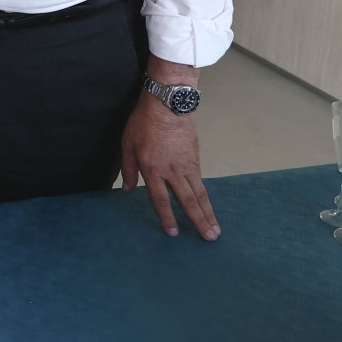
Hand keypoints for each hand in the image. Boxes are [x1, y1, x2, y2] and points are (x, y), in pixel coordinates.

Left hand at [120, 70, 219, 239]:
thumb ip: (127, 169)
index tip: (174, 233)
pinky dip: (206, 197)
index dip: (167, 218)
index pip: (161, 200)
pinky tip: (208, 206)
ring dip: (208, 213)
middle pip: (187, 202)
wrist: (168, 104)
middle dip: (198, 222)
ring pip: (199, 194)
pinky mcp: (195, 159)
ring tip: (215, 229)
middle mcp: (172, 171)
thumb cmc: (143, 123)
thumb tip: (126, 190)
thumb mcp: (127, 145)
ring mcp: (187, 166)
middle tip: (209, 238)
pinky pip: (200, 182)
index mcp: (152, 170)